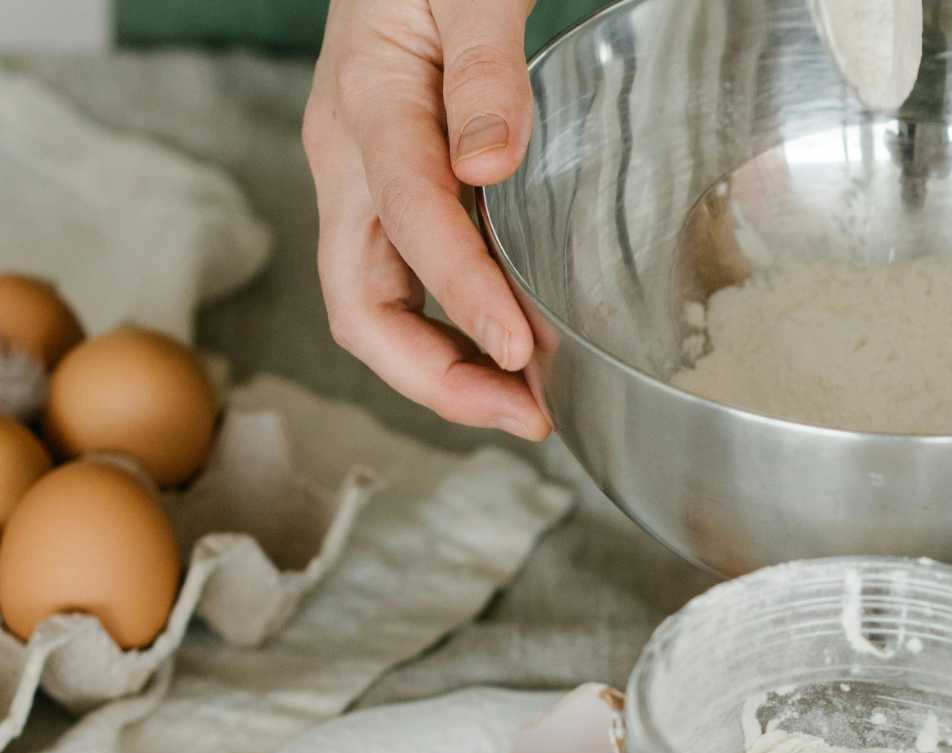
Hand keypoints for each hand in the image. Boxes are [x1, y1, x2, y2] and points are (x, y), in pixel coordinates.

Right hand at [303, 0, 550, 439]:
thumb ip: (481, 68)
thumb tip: (486, 162)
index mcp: (366, 108)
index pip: (408, 222)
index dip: (462, 296)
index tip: (521, 352)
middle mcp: (351, 158)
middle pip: (361, 301)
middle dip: (436, 377)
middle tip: (526, 415)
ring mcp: (365, 179)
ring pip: (379, 304)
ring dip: (448, 368)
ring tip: (531, 403)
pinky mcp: (394, 188)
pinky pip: (410, 279)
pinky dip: (458, 328)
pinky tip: (519, 349)